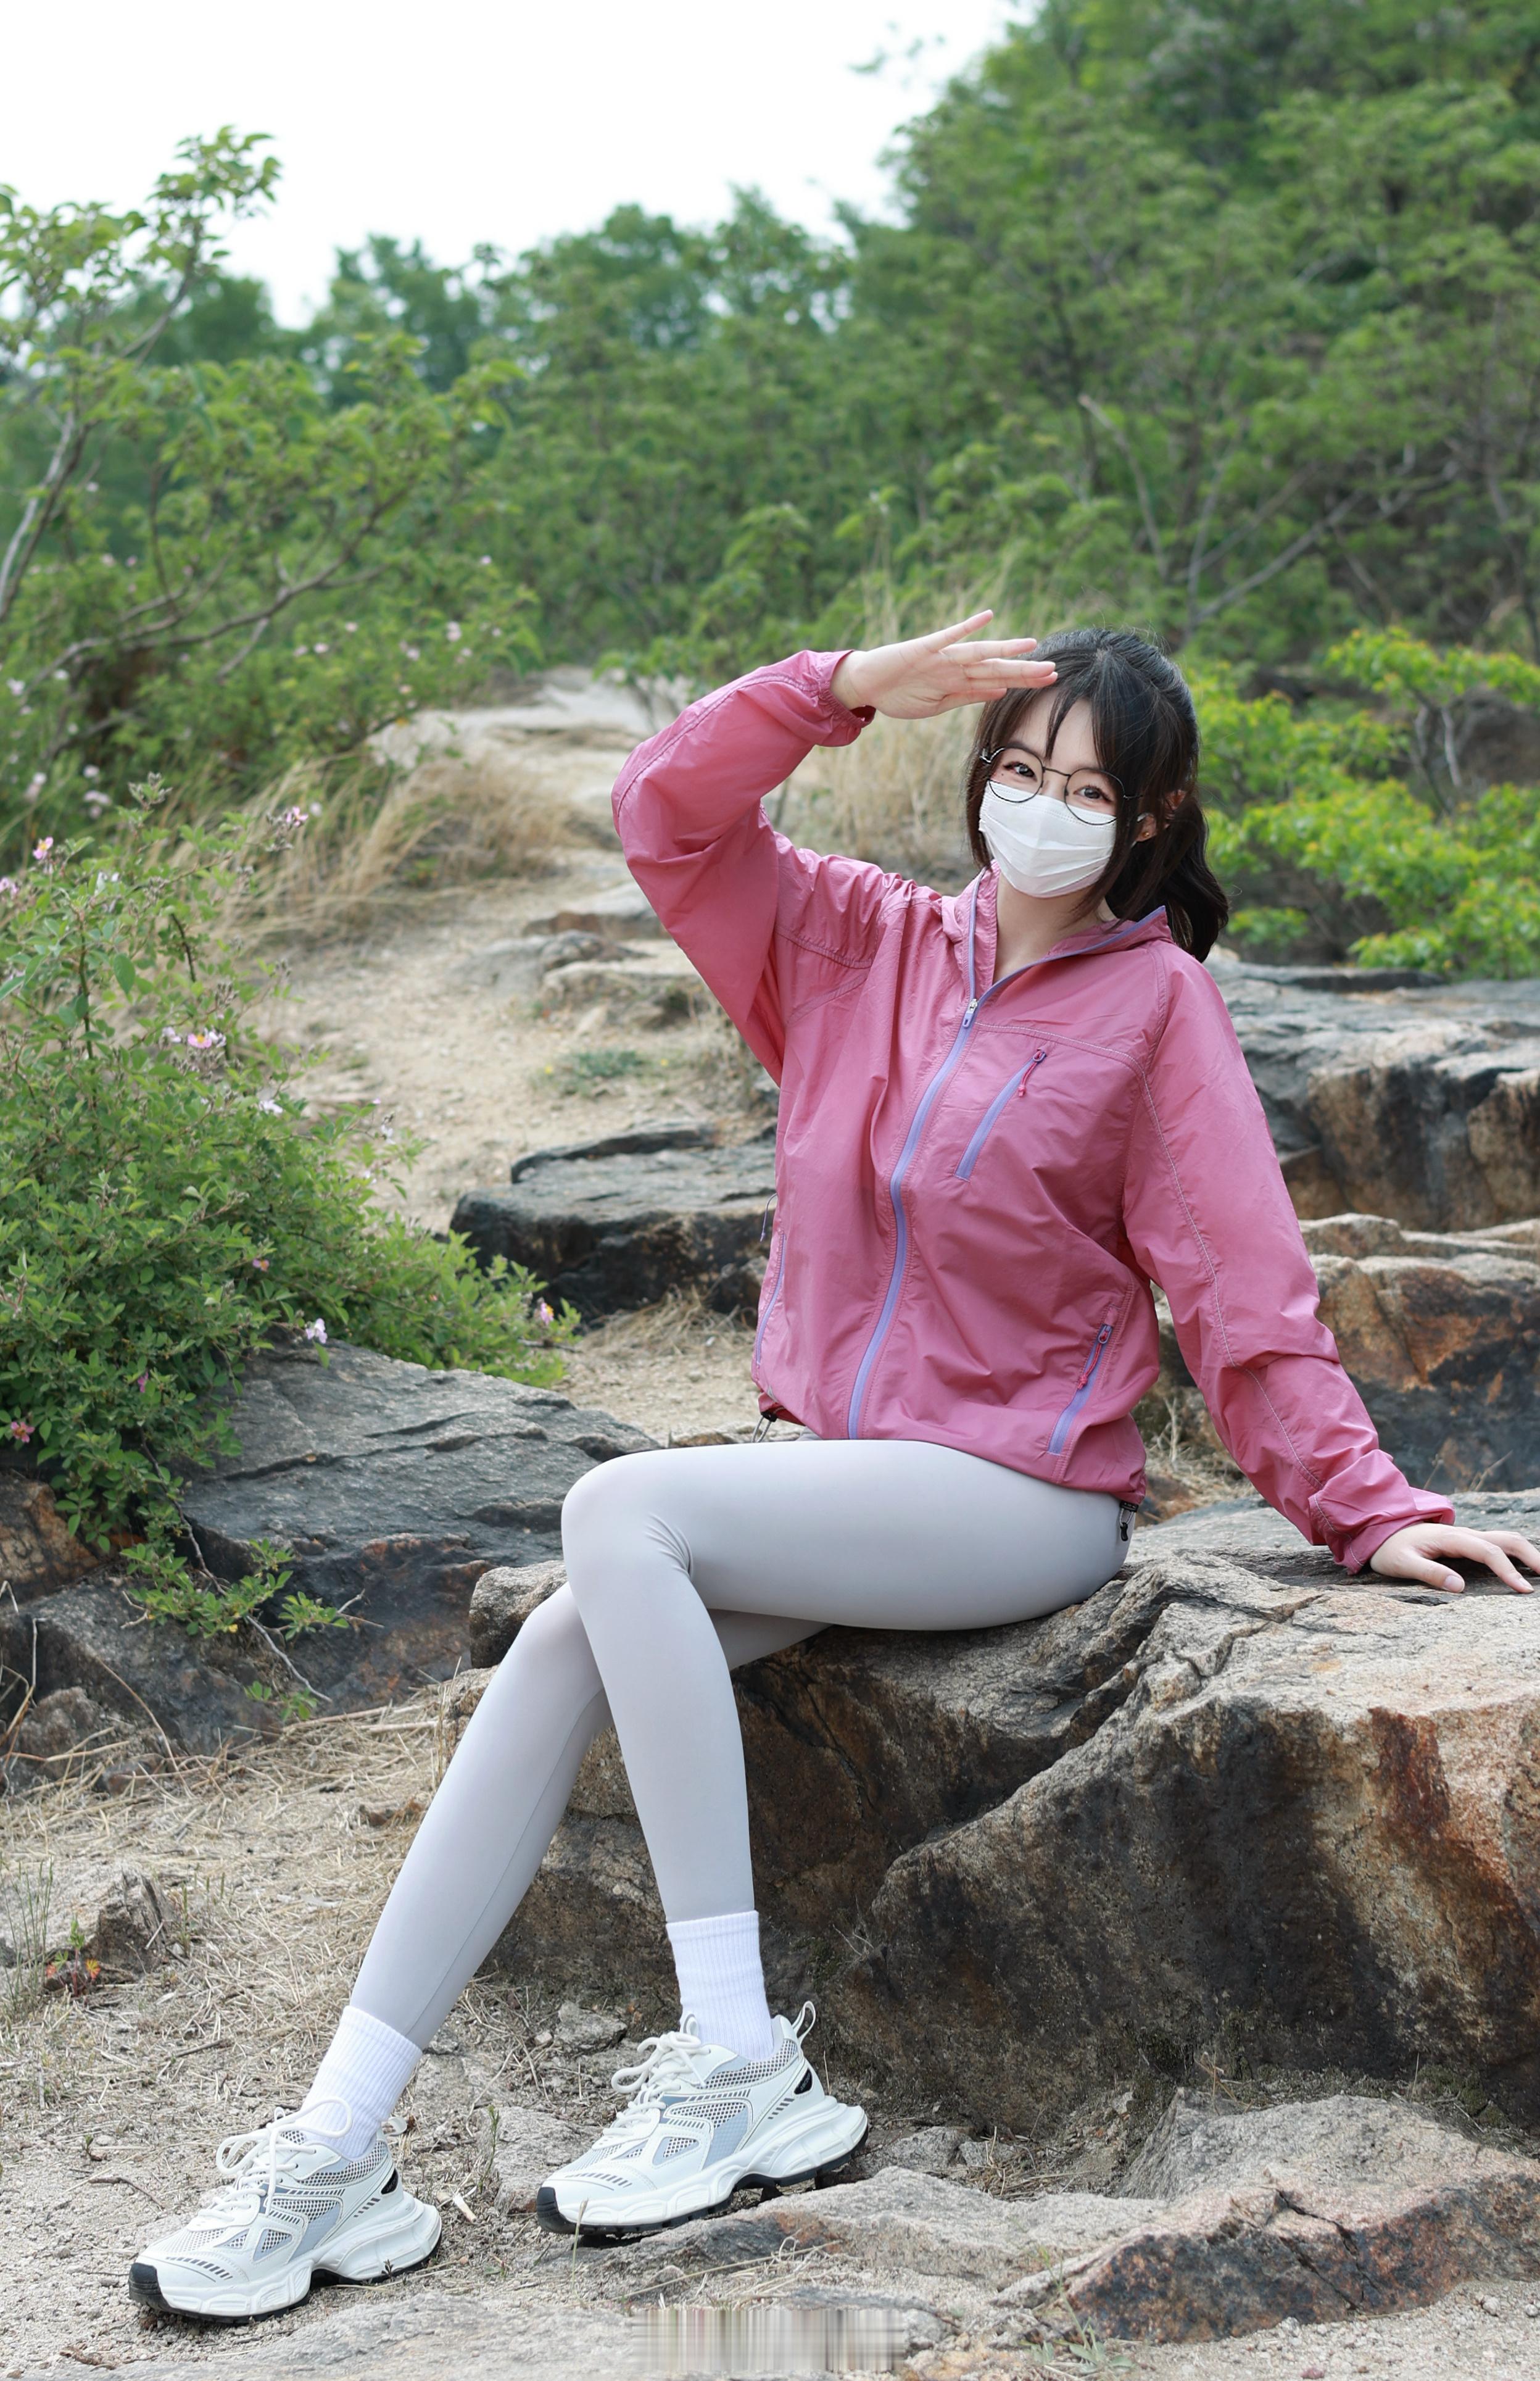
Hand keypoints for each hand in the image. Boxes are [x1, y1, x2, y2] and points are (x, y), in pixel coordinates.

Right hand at [831, 611, 1056, 719]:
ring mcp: (940, 657)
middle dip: (1023, 671)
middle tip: (1053, 671)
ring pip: (978, 655)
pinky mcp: (922, 648)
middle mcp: (954, 667)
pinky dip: (965, 628)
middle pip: (995, 668)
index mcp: (958, 682)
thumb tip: (1001, 690)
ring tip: (1031, 646)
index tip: (1050, 680)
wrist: (865, 683)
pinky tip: (986, 616)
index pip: (998, 680)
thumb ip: (967, 697)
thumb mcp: (936, 705)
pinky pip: (947, 637)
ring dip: (1004, 651)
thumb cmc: (898, 694)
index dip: (1024, 680)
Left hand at [1369, 1522, 1539, 1594]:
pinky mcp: (1467, 1544)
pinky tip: (1524, 1568)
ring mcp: (1467, 1538)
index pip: (1488, 1552)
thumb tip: (1460, 1587)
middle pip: (1507, 1539)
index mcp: (1451, 1539)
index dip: (1508, 1570)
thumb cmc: (1390, 1550)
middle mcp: (1464, 1534)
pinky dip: (1515, 1554)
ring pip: (1505, 1539)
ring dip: (1527, 1552)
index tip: (1524, 1590)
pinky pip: (1497, 1545)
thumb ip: (1429, 1573)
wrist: (1379, 1531)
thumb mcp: (1402, 1564)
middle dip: (1531, 1555)